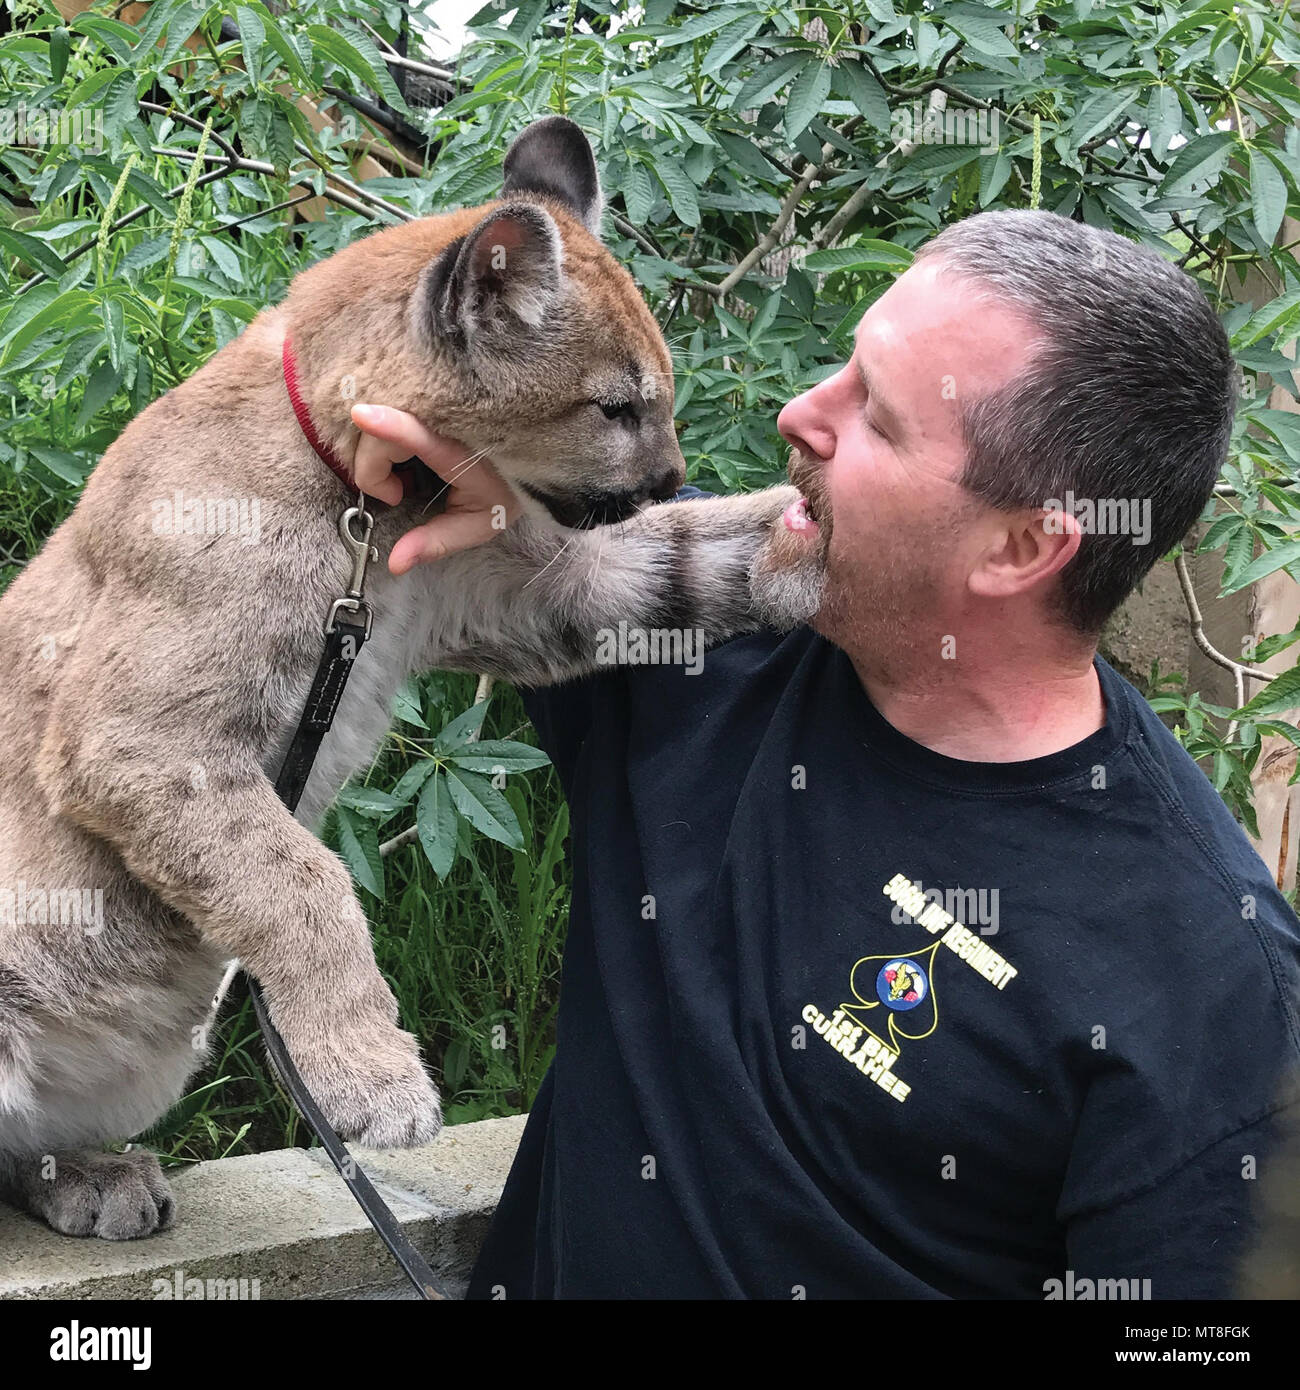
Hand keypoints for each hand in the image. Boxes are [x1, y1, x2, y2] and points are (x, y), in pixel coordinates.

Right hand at [351, 403, 519, 574]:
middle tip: (395, 494)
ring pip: (378, 411)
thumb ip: (436, 543)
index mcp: (461, 454)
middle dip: (371, 468)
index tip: (362, 416)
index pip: (420, 433)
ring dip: (372, 447)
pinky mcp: (428, 387)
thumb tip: (394, 564)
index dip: (391, 423)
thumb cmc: (504, 488)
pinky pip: (386, 399)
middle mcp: (446, 417)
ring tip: (399, 472)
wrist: (533, 449)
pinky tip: (396, 447)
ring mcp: (437, 398)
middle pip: (381, 432)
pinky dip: (378, 427)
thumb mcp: (478, 524)